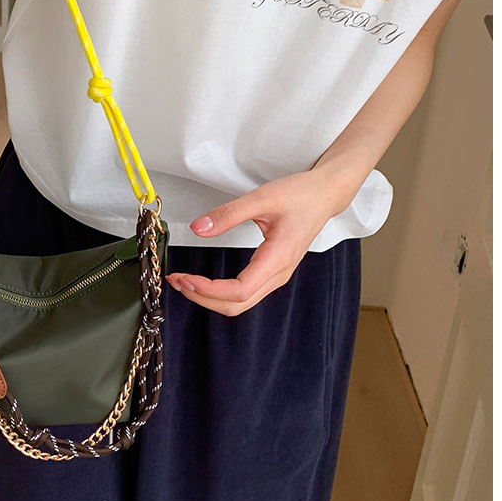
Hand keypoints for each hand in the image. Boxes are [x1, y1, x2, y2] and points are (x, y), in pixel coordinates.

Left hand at [165, 169, 342, 316]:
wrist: (324, 195)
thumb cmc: (300, 195)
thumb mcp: (262, 198)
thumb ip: (228, 214)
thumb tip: (198, 228)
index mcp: (277, 259)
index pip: (238, 290)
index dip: (209, 290)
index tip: (185, 277)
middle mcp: (278, 274)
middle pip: (236, 305)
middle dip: (202, 297)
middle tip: (177, 280)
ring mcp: (277, 276)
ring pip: (240, 303)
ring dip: (209, 297)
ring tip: (185, 281)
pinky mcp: (273, 272)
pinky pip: (245, 294)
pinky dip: (220, 293)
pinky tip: (204, 281)